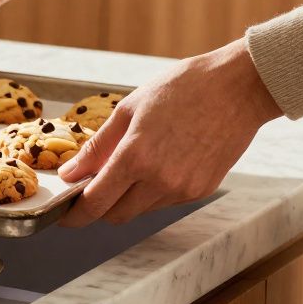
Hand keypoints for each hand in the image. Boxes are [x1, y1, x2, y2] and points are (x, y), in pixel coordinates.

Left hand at [58, 38, 281, 226]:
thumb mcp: (129, 110)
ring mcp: (184, 189)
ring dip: (126, 198)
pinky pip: (166, 202)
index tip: (64, 213)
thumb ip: (96, 148)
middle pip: (115, 215)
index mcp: (136, 158)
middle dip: (99, 207)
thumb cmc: (182, 89)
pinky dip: (152, 192)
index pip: (94, 204)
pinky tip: (159, 163)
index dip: (74, 214)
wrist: (238, 88)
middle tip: (91, 187)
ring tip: (130, 165)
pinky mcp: (202, 190)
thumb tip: (70, 173)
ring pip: (141, 210)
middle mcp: (160, 181)